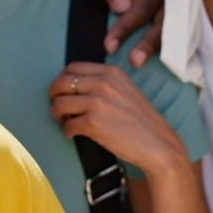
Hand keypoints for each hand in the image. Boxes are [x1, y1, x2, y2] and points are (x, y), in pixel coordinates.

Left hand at [49, 61, 184, 175]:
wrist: (159, 145)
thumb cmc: (142, 122)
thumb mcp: (126, 91)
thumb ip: (104, 84)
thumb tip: (75, 87)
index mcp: (111, 73)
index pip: (72, 67)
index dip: (61, 80)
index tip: (62, 91)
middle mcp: (103, 84)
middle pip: (61, 83)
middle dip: (53, 95)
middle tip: (57, 107)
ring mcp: (97, 103)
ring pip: (59, 104)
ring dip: (57, 115)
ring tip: (65, 122)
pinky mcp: (93, 123)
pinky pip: (67, 125)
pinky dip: (66, 131)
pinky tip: (73, 135)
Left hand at [82, 0, 165, 66]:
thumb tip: (122, 6)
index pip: (141, 10)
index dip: (126, 29)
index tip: (109, 46)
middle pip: (162, 24)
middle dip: (148, 45)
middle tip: (134, 62)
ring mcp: (172, 14)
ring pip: (170, 35)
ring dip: (156, 51)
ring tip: (140, 66)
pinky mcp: (171, 26)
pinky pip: (171, 41)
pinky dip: (163, 53)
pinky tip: (151, 66)